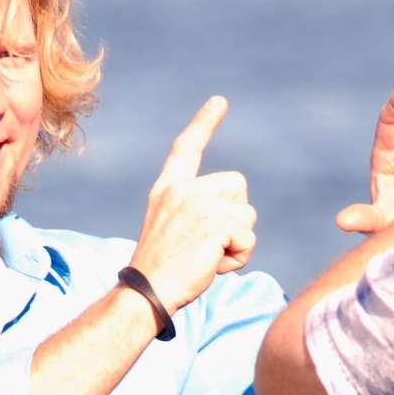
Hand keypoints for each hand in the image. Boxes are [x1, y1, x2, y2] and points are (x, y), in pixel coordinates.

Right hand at [128, 96, 256, 312]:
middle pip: (237, 186)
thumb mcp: (175, 231)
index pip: (187, 148)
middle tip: (205, 246)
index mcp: (167, 189)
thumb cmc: (162, 273)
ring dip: (237, 241)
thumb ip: (199, 212)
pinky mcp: (214, 221)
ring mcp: (196, 203)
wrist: (146, 292)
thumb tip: (237, 218)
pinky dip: (238, 256)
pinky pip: (248, 236)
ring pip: (247, 213)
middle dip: (235, 217)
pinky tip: (212, 265)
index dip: (204, 124)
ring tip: (206, 258)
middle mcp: (180, 189)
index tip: (220, 102)